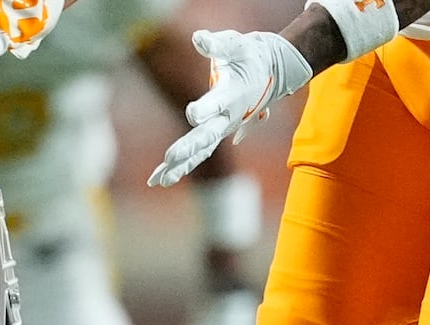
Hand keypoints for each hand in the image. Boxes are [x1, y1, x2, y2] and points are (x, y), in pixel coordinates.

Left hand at [148, 30, 312, 186]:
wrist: (269, 72)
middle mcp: (228, 117)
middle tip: (170, 158)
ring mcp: (222, 128)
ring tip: (160, 181)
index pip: (217, 102)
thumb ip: (218, 44)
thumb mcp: (237, 45)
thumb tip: (198, 38)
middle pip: (208, 135)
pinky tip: (159, 179)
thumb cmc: (249, 56)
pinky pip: (197, 154)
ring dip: (181, 166)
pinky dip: (180, 167)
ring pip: (201, 151)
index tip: (192, 113)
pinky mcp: (216, 134)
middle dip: (189, 147)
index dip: (205, 108)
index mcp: (232, 94)